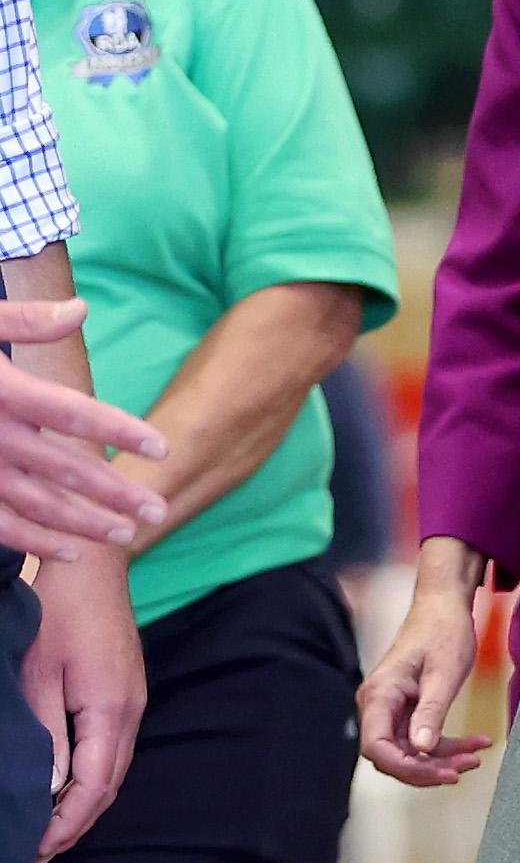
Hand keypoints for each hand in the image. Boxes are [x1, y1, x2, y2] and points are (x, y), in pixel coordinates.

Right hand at [0, 297, 168, 559]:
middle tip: (158, 511)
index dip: (120, 430)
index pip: (72, 413)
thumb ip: (24, 320)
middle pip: (65, 468)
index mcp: (2, 390)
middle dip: (116, 492)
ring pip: (38, 504)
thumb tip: (81, 310)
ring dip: (85, 523)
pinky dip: (33, 541)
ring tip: (127, 535)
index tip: (161, 446)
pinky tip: (69, 553)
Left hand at [23, 545, 146, 859]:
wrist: (93, 565)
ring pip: (113, 770)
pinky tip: (68, 784)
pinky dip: (92, 777)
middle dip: (76, 823)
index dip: (68, 823)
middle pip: (110, 787)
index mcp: (109, 711)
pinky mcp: (126, 693)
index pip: (94, 787)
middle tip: (40, 851)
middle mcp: (130, 713)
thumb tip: (49, 788)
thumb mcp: (39, 674)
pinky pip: (113, 749)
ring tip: (50, 827)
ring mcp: (133, 703)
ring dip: (84, 802)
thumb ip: (46, 733)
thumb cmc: (58, 612)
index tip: (39, 848)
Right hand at [359, 537, 495, 786]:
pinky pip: (421, 739)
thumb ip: (430, 712)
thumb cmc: (443, 632)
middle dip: (428, 768)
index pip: (376, 748)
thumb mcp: (443, 675)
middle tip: (465, 768)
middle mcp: (378, 705)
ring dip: (442, 759)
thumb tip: (420, 749)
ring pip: (409, 751)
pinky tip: (477, 743)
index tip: (441, 773)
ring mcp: (391, 709)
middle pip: (392, 756)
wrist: (444, 607)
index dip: (405, 768)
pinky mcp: (406, 710)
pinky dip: (447, 745)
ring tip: (477, 755)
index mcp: (379, 694)